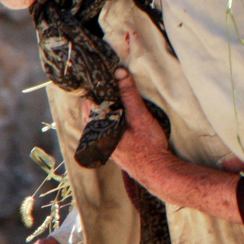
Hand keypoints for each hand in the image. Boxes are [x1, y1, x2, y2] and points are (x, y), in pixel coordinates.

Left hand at [83, 66, 242, 222]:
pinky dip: (107, 118)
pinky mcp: (110, 147)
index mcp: (99, 127)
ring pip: (96, 120)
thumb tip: (119, 72)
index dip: (93, 87)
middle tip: (109, 81)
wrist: (156, 171)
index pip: (87, 101)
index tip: (101, 75)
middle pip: (90, 110)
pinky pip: (102, 128)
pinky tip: (118, 114)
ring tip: (114, 94)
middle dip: (98, 96)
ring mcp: (102, 143)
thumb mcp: (140, 116)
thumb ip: (129, 94)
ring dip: (103, 108)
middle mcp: (97, 136)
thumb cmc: (148, 146)